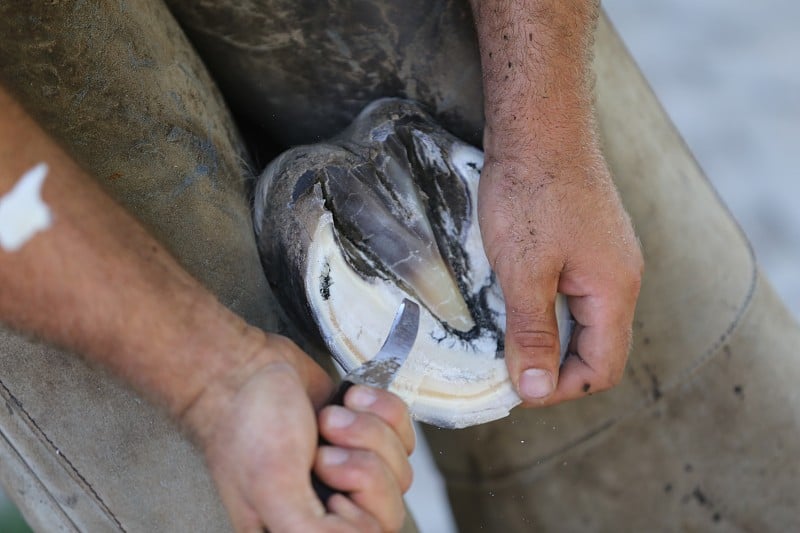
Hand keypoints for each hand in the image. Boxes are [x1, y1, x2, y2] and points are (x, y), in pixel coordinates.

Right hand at [182, 334, 414, 531]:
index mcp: (306, 530)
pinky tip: (348, 401)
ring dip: (368, 430)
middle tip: (324, 445)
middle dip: (363, 461)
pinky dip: (381, 408)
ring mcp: (352, 470)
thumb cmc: (246, 424)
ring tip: (327, 418)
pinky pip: (403, 431)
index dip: (359, 504)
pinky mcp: (366, 435)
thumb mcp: (273, 489)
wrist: (246, 365)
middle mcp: (332, 507)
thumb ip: (311, 532)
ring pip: (400, 466)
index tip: (324, 475)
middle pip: (392, 504)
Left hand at [479, 147, 642, 405]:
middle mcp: (621, 278)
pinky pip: (575, 292)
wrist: (539, 125)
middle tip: (507, 369)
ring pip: (584, 320)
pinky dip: (548, 309)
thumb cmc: (531, 192)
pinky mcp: (588, 241)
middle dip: (554, 367)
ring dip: (549, 338)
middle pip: (597, 347)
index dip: (561, 389)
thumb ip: (532, 332)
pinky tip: (515, 303)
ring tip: (506, 341)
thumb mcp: (524, 271)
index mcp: (615, 291)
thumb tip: (535, 388)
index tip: (517, 389)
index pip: (603, 368)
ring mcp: (607, 257)